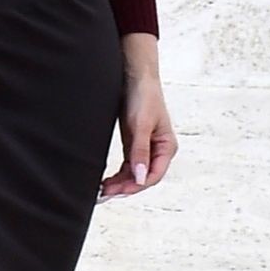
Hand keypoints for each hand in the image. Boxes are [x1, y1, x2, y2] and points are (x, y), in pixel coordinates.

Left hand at [98, 68, 176, 199]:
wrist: (135, 76)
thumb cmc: (144, 96)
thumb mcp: (140, 125)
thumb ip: (140, 152)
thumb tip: (140, 178)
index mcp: (167, 147)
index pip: (153, 175)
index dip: (136, 186)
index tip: (118, 191)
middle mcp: (158, 150)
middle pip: (143, 177)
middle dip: (125, 187)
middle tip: (104, 194)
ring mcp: (146, 148)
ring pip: (134, 173)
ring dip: (120, 183)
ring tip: (102, 190)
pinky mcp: (134, 143)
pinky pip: (128, 166)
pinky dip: (118, 174)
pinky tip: (107, 180)